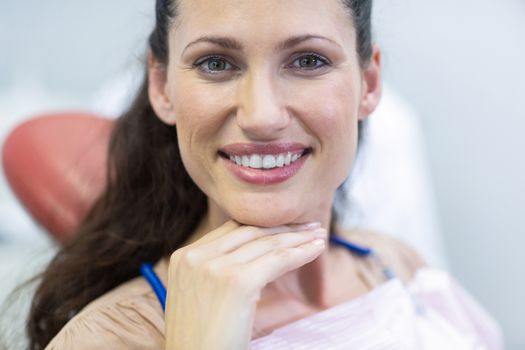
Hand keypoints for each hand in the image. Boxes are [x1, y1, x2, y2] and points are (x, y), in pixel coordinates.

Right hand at [164, 220, 326, 349]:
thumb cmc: (201, 341)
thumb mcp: (198, 295)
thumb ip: (214, 270)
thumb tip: (250, 255)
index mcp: (183, 257)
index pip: (231, 230)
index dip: (262, 226)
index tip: (285, 226)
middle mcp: (196, 256)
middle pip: (250, 231)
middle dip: (283, 227)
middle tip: (309, 226)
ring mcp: (215, 267)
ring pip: (267, 243)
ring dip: (298, 237)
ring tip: (319, 235)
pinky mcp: (237, 282)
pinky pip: (278, 260)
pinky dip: (301, 253)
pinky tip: (317, 249)